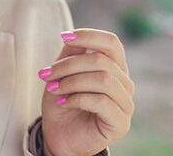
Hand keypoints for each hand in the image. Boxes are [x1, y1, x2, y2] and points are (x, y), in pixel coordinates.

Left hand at [39, 29, 134, 155]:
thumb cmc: (63, 103)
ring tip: (53, 89)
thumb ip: (71, 54)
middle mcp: (125, 84)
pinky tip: (64, 103)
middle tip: (46, 74)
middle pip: (101, 60)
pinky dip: (77, 99)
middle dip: (68, 65)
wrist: (59, 136)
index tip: (64, 37)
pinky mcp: (121, 123)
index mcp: (115, 68)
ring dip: (72, 82)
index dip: (89, 36)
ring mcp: (125, 104)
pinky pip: (102, 102)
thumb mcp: (63, 73)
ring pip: (103, 80)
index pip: (112, 42)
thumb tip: (72, 36)